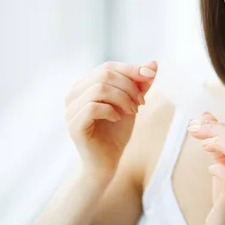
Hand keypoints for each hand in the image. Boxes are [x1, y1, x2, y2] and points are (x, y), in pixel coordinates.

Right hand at [64, 60, 156, 178]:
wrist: (107, 161)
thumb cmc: (116, 131)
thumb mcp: (132, 102)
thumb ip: (140, 84)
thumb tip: (154, 63)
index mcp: (84, 83)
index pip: (108, 66)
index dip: (131, 69)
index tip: (149, 78)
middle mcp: (73, 92)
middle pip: (104, 73)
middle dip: (129, 86)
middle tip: (141, 102)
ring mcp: (70, 108)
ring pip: (99, 88)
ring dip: (122, 98)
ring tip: (133, 111)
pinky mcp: (74, 124)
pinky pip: (93, 107)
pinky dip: (111, 110)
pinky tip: (118, 119)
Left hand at [188, 112, 224, 224]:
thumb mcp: (224, 164)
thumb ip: (217, 140)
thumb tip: (205, 115)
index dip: (215, 124)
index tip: (195, 124)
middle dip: (212, 129)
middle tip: (193, 130)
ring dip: (216, 143)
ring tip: (203, 147)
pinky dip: (217, 167)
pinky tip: (210, 168)